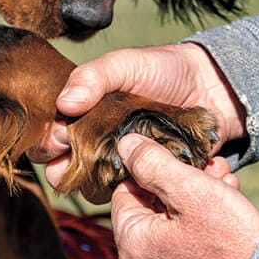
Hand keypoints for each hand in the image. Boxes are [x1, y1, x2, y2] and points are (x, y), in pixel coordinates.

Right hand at [29, 43, 246, 187]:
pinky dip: (125, 191)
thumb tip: (64, 103)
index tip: (59, 137)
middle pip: (62, 168)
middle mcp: (95, 142)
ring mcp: (119, 163)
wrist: (212, 87)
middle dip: (62, 168)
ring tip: (108, 168)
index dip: (47, 141)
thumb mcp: (125, 63)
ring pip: (91, 187)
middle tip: (77, 158)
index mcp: (82, 115)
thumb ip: (93, 76)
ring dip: (92, 183)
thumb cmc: (164, 70)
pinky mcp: (145, 179)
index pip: (49, 137)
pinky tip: (136, 178)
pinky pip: (127, 195)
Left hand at [111, 134, 258, 258]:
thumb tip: (126, 144)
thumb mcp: (190, 188)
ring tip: (225, 182)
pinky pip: (186, 243)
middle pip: (151, 207)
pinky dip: (204, 221)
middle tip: (210, 166)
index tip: (180, 157)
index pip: (125, 191)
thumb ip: (152, 163)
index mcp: (132, 246)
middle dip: (181, 180)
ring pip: (172, 222)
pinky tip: (227, 203)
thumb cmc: (229, 237)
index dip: (152, 168)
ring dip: (197, 196)